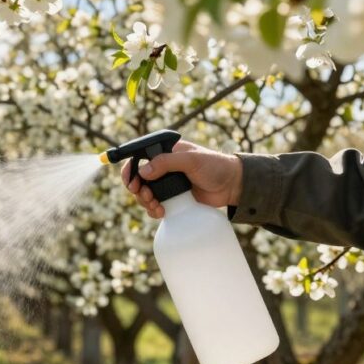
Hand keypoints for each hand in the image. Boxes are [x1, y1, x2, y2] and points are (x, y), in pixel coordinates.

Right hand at [121, 140, 243, 218]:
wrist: (233, 186)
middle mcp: (163, 167)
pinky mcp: (172, 198)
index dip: (130, 170)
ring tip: (155, 206)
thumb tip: (143, 172)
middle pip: (138, 179)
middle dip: (138, 190)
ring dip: (145, 201)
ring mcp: (167, 183)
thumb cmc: (215, 166)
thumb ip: (166, 163)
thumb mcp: (191, 160)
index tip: (131, 182)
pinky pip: (155, 205)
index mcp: (165, 152)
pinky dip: (153, 210)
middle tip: (147, 196)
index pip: (139, 157)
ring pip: (144, 193)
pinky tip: (160, 211)